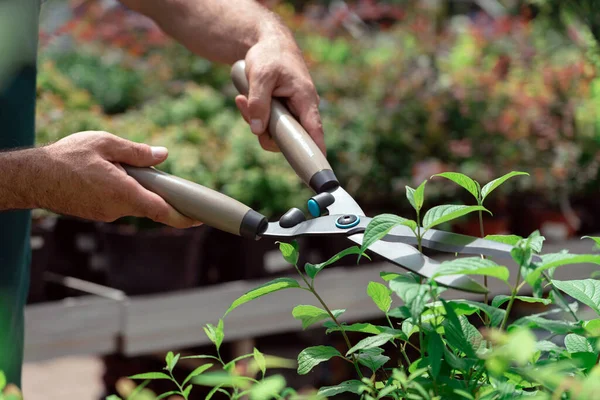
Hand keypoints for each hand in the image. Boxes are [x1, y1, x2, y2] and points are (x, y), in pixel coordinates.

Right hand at [36, 131, 197, 227]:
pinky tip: (104, 174)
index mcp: (123, 192)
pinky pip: (118, 202)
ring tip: (113, 165)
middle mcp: (117, 209)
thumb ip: (137, 152)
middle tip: (153, 172)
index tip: (199, 218)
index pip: (161, 211)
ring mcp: (106, 214)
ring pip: (132, 201)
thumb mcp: (105, 143)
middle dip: (156, 190)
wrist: (32, 177)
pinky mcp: (97, 214)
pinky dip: (121, 190)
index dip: (183, 216)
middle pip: (149, 204)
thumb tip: (163, 155)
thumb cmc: (67, 156)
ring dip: (134, 186)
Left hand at [234, 32, 324, 153]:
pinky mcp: (282, 113)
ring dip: (256, 121)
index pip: (314, 130)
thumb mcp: (261, 75)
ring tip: (243, 99)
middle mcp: (302, 110)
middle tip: (246, 107)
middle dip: (265, 130)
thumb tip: (257, 130)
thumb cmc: (270, 55)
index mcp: (305, 100)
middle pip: (288, 137)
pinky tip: (244, 100)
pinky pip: (268, 124)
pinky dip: (255, 116)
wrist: (268, 43)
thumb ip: (259, 103)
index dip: (315, 150)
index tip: (317, 166)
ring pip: (275, 132)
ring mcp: (292, 113)